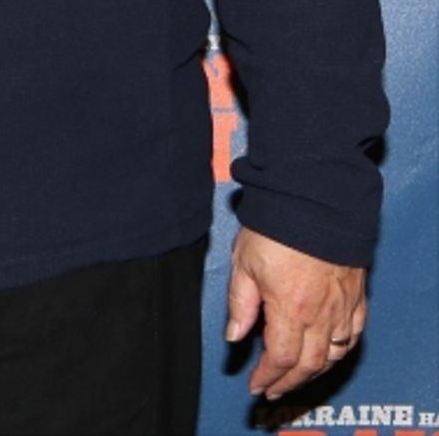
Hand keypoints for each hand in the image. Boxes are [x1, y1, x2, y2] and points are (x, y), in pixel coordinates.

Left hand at [225, 227, 367, 399]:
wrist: (317, 201)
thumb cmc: (277, 226)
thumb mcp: (244, 262)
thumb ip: (240, 303)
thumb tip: (235, 335)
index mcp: (290, 309)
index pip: (280, 358)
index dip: (267, 377)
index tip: (256, 386)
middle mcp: (321, 315)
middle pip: (308, 364)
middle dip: (288, 382)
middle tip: (273, 389)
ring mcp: (343, 307)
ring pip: (333, 354)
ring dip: (313, 371)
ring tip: (295, 375)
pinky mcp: (357, 296)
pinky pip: (352, 335)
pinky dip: (340, 350)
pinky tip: (329, 352)